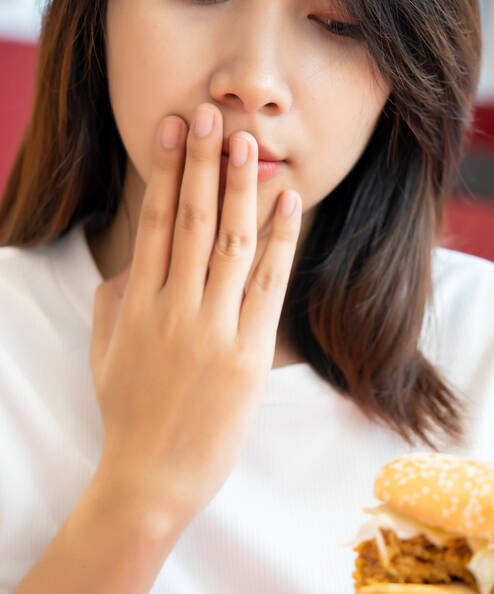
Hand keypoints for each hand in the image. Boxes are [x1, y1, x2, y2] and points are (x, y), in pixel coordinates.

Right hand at [89, 104, 300, 524]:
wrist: (152, 478)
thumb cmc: (128, 414)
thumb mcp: (105, 352)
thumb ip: (116, 299)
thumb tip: (134, 261)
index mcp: (138, 303)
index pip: (153, 221)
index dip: (165, 170)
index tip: (174, 130)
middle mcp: (175, 308)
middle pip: (190, 220)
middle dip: (203, 163)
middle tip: (212, 115)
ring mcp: (213, 330)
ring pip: (230, 243)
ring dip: (240, 189)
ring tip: (248, 144)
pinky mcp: (249, 354)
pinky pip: (268, 286)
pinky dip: (280, 242)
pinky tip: (287, 205)